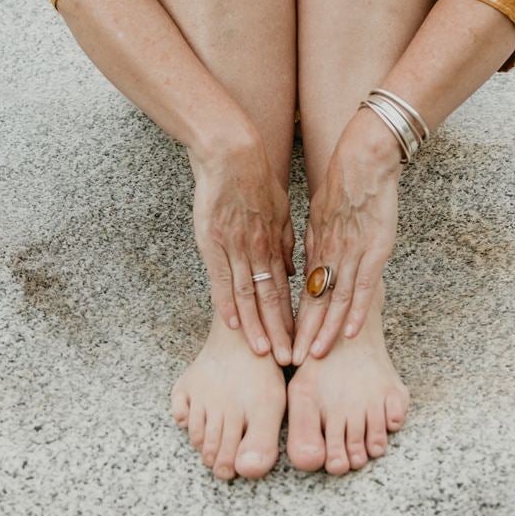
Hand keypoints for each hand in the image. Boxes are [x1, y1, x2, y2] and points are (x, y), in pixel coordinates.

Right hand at [190, 137, 295, 363]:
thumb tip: (291, 273)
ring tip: (263, 354)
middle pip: (271, 299)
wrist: (232, 154)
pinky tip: (232, 326)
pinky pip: (222, 279)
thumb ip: (286, 243)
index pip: (287, 289)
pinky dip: (227, 304)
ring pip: (249, 296)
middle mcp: (260, 250)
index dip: (293, 318)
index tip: (301, 341)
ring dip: (256, 327)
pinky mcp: (213, 242)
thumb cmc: (256, 180)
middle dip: (280, 332)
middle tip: (287, 361)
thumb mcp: (281, 210)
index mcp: (277, 243)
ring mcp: (236, 248)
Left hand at [294, 114, 400, 363]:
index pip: (301, 291)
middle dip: (302, 333)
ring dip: (324, 330)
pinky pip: (363, 286)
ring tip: (314, 357)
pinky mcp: (374, 249)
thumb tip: (308, 267)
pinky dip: (356, 311)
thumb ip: (314, 243)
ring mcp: (351, 253)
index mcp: (315, 248)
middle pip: (312, 302)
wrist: (363, 158)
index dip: (292, 318)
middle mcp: (328, 255)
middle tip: (289, 361)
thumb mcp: (319, 215)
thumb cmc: (342, 183)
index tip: (282, 340)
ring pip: (334, 299)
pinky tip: (350, 333)